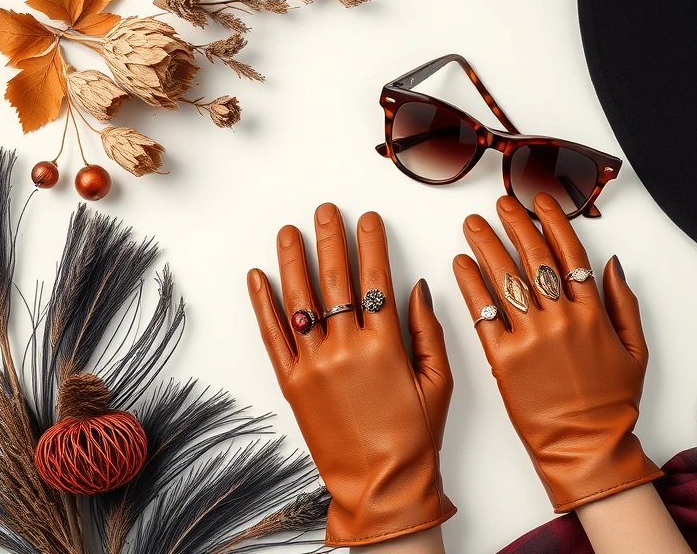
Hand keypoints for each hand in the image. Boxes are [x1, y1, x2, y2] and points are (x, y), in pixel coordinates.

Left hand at [247, 204, 454, 546]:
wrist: (381, 486)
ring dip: (292, 260)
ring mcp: (314, 365)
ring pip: (299, 300)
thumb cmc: (415, 438)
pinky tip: (258, 278)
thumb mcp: (439, 382)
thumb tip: (416, 288)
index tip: (367, 218)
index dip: (371, 244)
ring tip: (289, 231)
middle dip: (330, 239)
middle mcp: (346, 348)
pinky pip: (273, 337)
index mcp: (386, 345)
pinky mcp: (291, 384)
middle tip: (325, 210)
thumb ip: (427, 332)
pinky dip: (263, 305)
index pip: (375, 279)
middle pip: (334, 280)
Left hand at [452, 194, 661, 511]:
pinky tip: (460, 264)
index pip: (569, 253)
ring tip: (473, 224)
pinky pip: (484, 314)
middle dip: (516, 224)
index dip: (553, 222)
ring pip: (506, 279)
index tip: (539, 200)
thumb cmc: (611, 405)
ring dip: (487, 245)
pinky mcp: (504, 359)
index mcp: (592, 313)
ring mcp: (531, 338)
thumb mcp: (635, 351)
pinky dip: (471, 286)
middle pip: (533, 258)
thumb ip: (624, 304)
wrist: (586, 447)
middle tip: (499, 204)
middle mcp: (561, 318)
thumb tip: (611, 263)